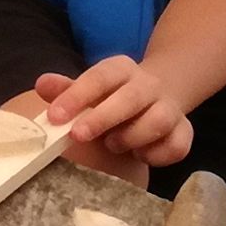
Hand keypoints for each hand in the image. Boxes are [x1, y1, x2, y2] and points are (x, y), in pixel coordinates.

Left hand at [34, 53, 194, 169]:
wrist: (158, 94)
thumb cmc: (112, 97)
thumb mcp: (88, 90)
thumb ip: (65, 90)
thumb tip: (42, 83)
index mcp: (121, 69)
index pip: (100, 76)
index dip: (77, 95)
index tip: (55, 116)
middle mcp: (148, 85)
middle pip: (130, 98)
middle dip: (102, 118)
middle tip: (78, 135)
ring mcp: (169, 107)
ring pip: (157, 121)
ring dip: (131, 137)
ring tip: (113, 144)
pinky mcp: (184, 131)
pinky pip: (177, 146)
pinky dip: (157, 156)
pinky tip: (140, 155)